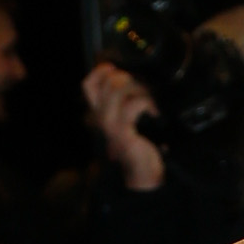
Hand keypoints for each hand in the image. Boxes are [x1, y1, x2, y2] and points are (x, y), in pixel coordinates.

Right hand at [82, 61, 164, 191]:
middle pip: (108, 83)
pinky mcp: (122, 133)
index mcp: (101, 113)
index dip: (101, 72)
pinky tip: (155, 112)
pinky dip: (147, 103)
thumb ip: (127, 102)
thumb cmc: (140, 146)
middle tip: (146, 90)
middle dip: (131, 79)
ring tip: (152, 101)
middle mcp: (101, 119)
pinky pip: (132, 106)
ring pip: (118, 90)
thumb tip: (132, 79)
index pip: (88, 85)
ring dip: (140, 89)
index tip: (118, 69)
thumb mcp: (130, 120)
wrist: (142, 173)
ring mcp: (110, 126)